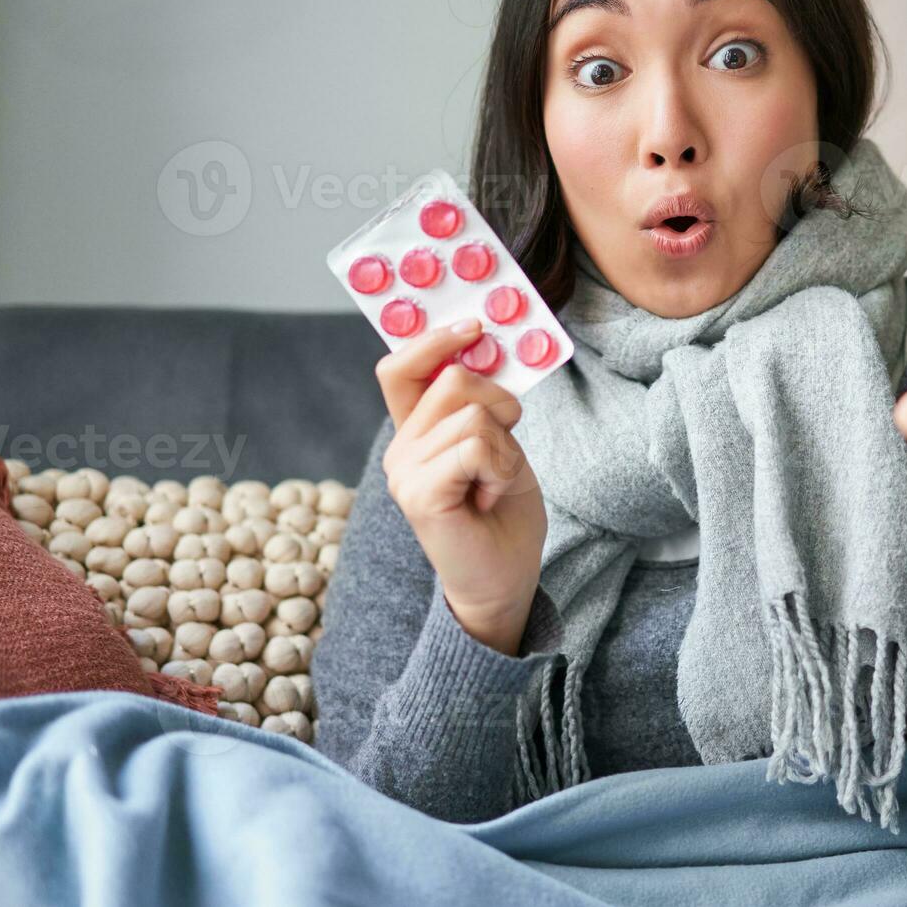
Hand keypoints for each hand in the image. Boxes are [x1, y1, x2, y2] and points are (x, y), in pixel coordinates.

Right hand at [376, 319, 547, 654]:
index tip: (475, 325)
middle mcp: (401, 450)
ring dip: (505, 447)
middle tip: (504, 451)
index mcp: (415, 433)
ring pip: (471, 412)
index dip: (434, 339)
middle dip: (500, 405)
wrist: (505, 581)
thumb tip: (483, 347)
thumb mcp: (498, 443)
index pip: (401, 368)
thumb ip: (480, 404)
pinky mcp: (419, 494)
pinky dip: (501, 468)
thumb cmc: (503, 514)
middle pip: (453, 380)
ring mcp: (405, 472)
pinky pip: (475, 445)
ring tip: (495, 482)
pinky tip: (491, 496)